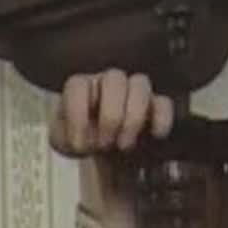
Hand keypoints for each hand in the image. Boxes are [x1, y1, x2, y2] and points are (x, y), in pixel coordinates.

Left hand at [49, 69, 173, 156]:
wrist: (101, 148)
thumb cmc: (81, 139)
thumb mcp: (63, 142)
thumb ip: (63, 138)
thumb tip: (81, 141)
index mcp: (81, 87)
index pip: (78, 86)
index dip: (77, 114)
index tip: (79, 144)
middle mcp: (107, 82)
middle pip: (114, 79)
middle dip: (110, 116)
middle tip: (104, 145)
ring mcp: (132, 90)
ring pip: (140, 84)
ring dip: (133, 117)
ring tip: (124, 146)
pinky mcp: (154, 105)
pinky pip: (164, 102)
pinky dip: (162, 118)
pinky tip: (155, 136)